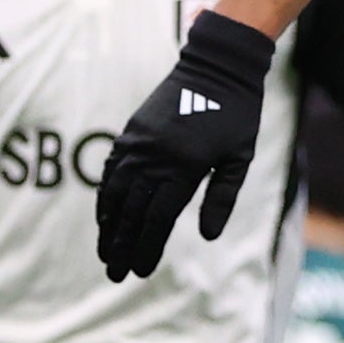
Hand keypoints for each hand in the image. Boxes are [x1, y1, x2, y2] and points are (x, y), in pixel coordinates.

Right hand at [96, 12, 276, 278]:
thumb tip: (206, 236)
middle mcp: (155, 156)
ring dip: (108, 226)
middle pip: (133, 212)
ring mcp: (139, 144)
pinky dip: (105, 196)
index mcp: (184, 167)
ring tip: (105, 253)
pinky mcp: (131, 132)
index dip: (147, 248)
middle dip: (122, 246)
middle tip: (115, 274)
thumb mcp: (240, 159)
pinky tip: (104, 216)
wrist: (215, 68)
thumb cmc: (236, 116)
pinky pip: (112, 170)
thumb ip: (222, 198)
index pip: (158, 219)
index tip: (140, 272)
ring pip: (116, 193)